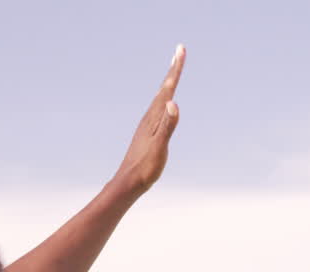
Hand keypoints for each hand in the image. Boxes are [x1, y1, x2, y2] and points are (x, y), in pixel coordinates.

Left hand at [111, 44, 185, 196]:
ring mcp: (147, 125)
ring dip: (168, 83)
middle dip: (173, 70)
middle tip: (179, 51)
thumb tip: (173, 102)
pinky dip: (164, 100)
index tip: (180, 50)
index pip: (168, 88)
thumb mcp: (160, 147)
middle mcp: (149, 117)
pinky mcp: (147, 134)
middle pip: (164, 89)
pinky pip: (158, 110)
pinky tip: (164, 105)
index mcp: (154, 118)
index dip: (175, 69)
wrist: (128, 183)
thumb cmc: (145, 168)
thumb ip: (167, 125)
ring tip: (174, 73)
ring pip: (160, 98)